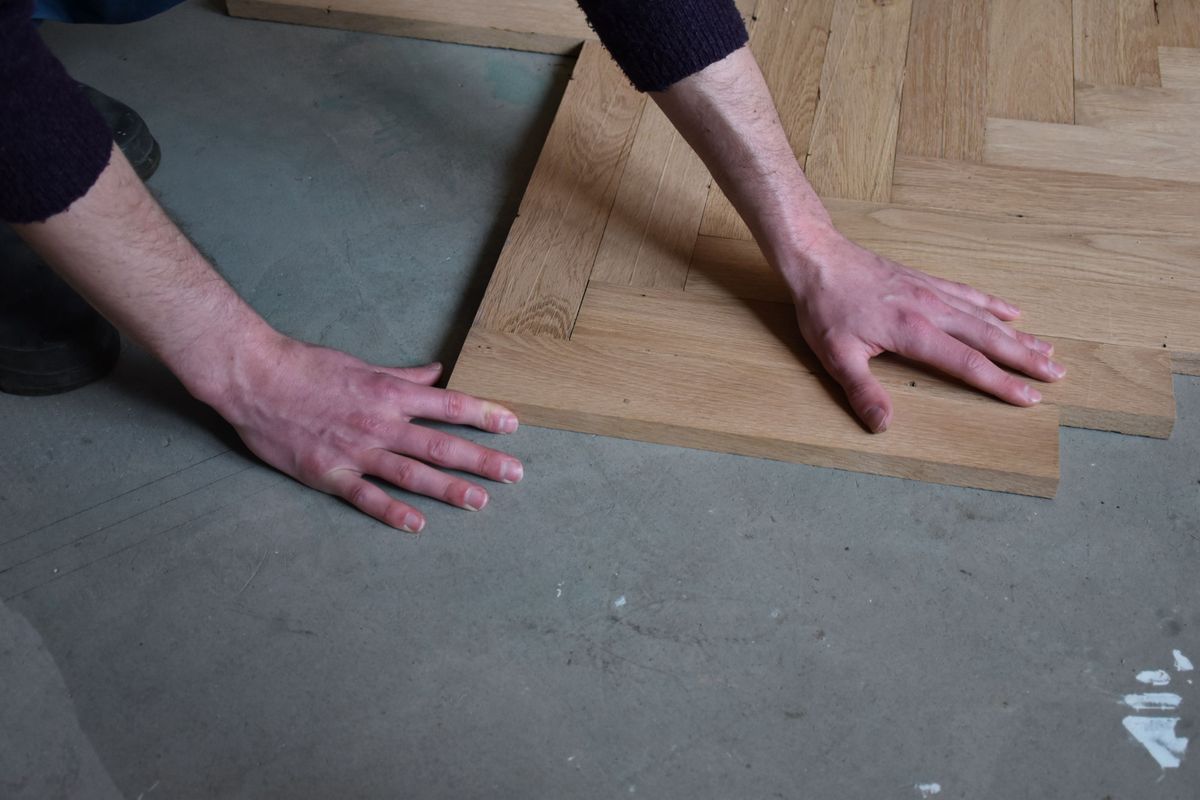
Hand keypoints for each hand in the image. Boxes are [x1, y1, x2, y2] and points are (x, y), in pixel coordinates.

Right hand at [208, 333, 522, 531]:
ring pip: (412, 474)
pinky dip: (392, 512)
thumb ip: (402, 375)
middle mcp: (380, 423)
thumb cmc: (308, 367)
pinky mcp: (330, 473)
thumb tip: (436, 373)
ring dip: (449, 489)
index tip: (513, 425)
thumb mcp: (362, 364)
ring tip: (481, 502)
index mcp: (389, 393)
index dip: (484, 415)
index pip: (448, 405)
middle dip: (482, 459)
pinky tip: (417, 525)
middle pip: (441, 444)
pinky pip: (367, 497)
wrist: (255, 378)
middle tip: (516, 473)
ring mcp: (356, 450)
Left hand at [786, 229, 1066, 431]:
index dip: (1001, 383)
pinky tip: (1013, 311)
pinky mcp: (925, 280)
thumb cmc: (825, 307)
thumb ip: (862, 390)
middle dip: (1025, 358)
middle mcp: (931, 310)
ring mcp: (931, 292)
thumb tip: (883, 425)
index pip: (967, 364)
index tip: (1030, 398)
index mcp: (914, 332)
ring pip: (984, 315)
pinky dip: (993, 304)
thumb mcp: (835, 355)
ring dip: (1018, 334)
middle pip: (988, 338)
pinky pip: (968, 293)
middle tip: (1058, 374)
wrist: (819, 258)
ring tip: (1048, 349)